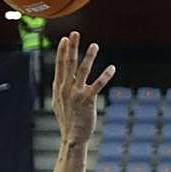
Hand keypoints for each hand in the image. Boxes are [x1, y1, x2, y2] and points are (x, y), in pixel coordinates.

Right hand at [52, 31, 114, 145]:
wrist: (72, 137)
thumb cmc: (67, 120)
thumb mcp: (58, 103)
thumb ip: (59, 89)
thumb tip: (58, 79)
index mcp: (59, 88)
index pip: (60, 65)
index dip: (62, 51)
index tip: (65, 39)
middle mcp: (66, 88)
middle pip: (69, 64)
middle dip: (72, 47)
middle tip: (74, 33)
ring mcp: (76, 94)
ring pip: (83, 71)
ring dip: (89, 56)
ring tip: (95, 45)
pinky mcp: (87, 100)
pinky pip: (97, 85)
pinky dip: (105, 75)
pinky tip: (112, 68)